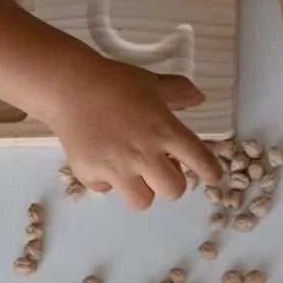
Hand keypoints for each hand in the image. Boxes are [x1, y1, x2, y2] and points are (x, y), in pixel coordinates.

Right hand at [48, 57, 222, 209]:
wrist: (70, 86)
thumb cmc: (115, 82)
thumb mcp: (152, 82)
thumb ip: (179, 92)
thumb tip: (200, 98)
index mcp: (165, 130)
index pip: (200, 160)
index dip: (211, 171)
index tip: (213, 176)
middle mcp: (144, 154)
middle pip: (174, 190)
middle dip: (171, 181)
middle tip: (161, 167)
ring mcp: (116, 168)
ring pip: (143, 201)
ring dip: (142, 187)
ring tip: (133, 170)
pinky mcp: (91, 175)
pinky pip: (107, 190)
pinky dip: (107, 180)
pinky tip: (102, 159)